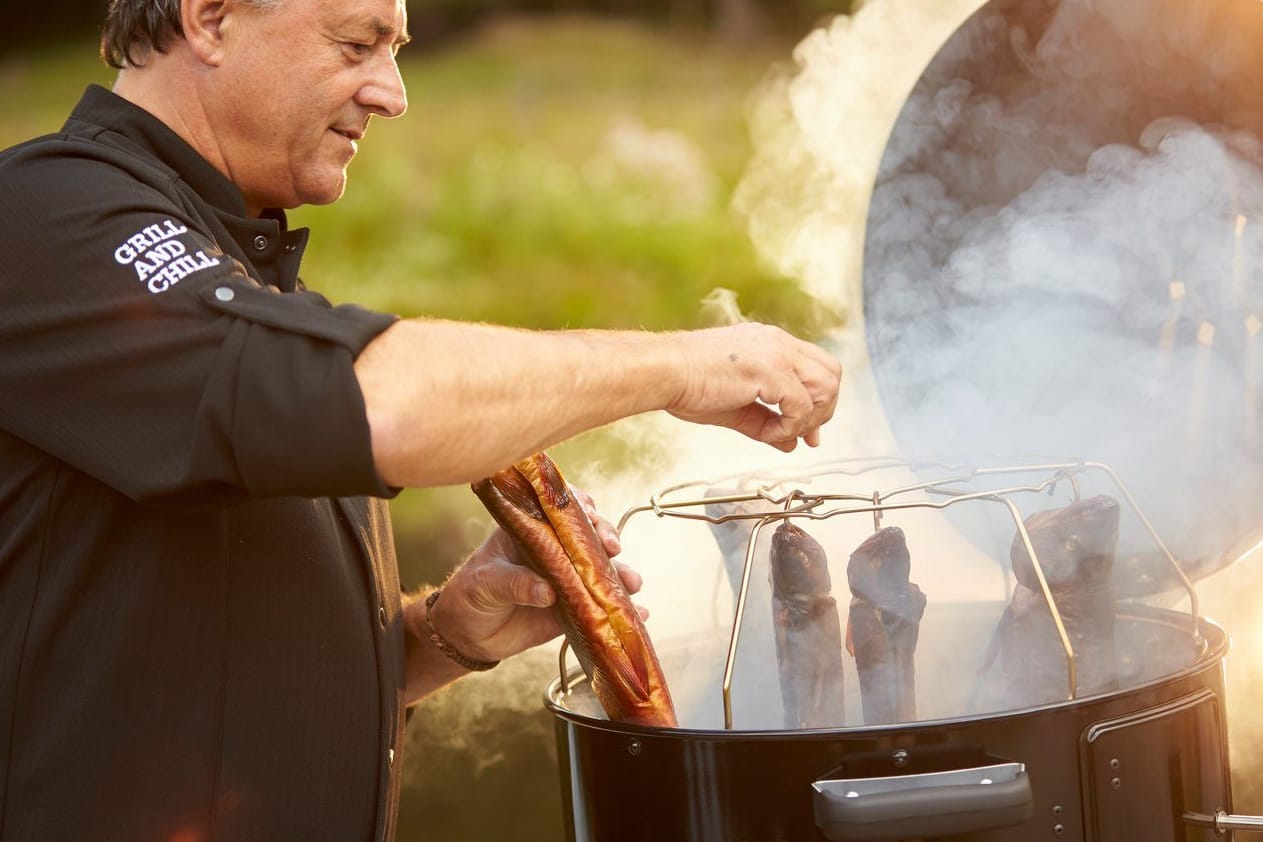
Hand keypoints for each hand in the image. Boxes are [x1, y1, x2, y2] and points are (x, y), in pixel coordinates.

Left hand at [427, 486, 638, 663]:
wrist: (467, 635)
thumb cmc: (470, 595)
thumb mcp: (485, 583)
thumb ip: (513, 583)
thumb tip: (547, 591)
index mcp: (530, 530)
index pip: (559, 509)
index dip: (579, 507)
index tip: (590, 515)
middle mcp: (554, 550)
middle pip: (588, 536)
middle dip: (606, 538)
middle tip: (612, 549)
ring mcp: (566, 579)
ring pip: (601, 571)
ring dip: (621, 574)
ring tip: (633, 584)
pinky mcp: (573, 609)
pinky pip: (601, 607)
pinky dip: (623, 610)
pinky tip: (642, 614)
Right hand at [665, 323, 841, 450]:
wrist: (662, 371)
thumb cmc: (686, 384)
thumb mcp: (735, 407)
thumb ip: (767, 423)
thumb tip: (791, 443)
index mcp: (770, 343)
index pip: (816, 368)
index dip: (819, 402)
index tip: (806, 431)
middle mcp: (778, 342)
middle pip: (832, 373)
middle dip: (824, 409)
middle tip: (804, 435)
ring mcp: (777, 353)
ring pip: (827, 385)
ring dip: (812, 417)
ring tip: (784, 433)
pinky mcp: (771, 369)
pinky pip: (802, 406)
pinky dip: (791, 427)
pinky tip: (769, 435)